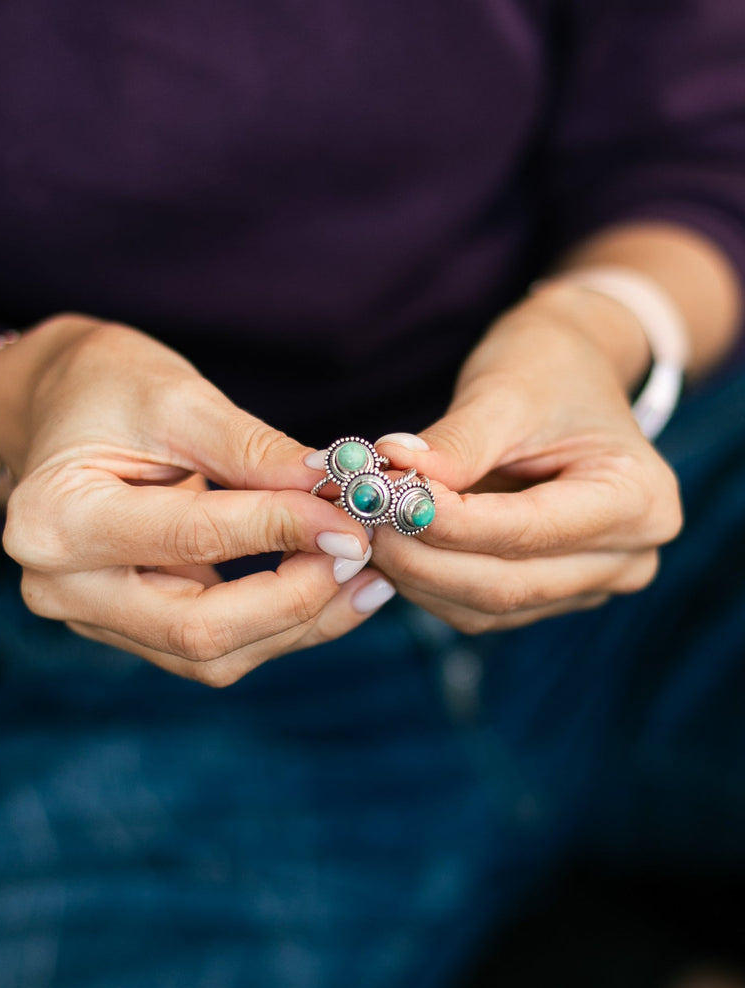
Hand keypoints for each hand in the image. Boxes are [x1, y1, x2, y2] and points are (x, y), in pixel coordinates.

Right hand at [0, 314, 392, 683]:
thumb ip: (257, 453)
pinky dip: (278, 623)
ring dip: (300, 621)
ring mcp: (94, 616)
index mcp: (56, 519)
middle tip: (363, 557)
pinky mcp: (129, 625)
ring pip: (214, 654)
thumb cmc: (110, 388)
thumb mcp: (181, 401)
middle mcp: (63, 587)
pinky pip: (213, 645)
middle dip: (296, 599)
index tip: (352, 518)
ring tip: (366, 576)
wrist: (62, 408)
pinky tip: (333, 589)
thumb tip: (340, 491)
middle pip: (199, 630)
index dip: (283, 530)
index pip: (193, 537)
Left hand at [370, 289, 682, 631]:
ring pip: (485, 606)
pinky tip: (393, 543)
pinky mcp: (551, 594)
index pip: (527, 531)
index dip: (446, 522)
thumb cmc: (549, 370)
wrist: (570, 375)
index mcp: (639, 500)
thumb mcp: (505, 392)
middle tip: (359, 515)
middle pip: (506, 584)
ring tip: (368, 523)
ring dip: (416, 573)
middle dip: (421, 555)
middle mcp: (629, 556)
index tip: (382, 496)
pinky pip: (479, 607)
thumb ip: (455, 443)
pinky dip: (428, 581)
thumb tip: (392, 475)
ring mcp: (591, 583)